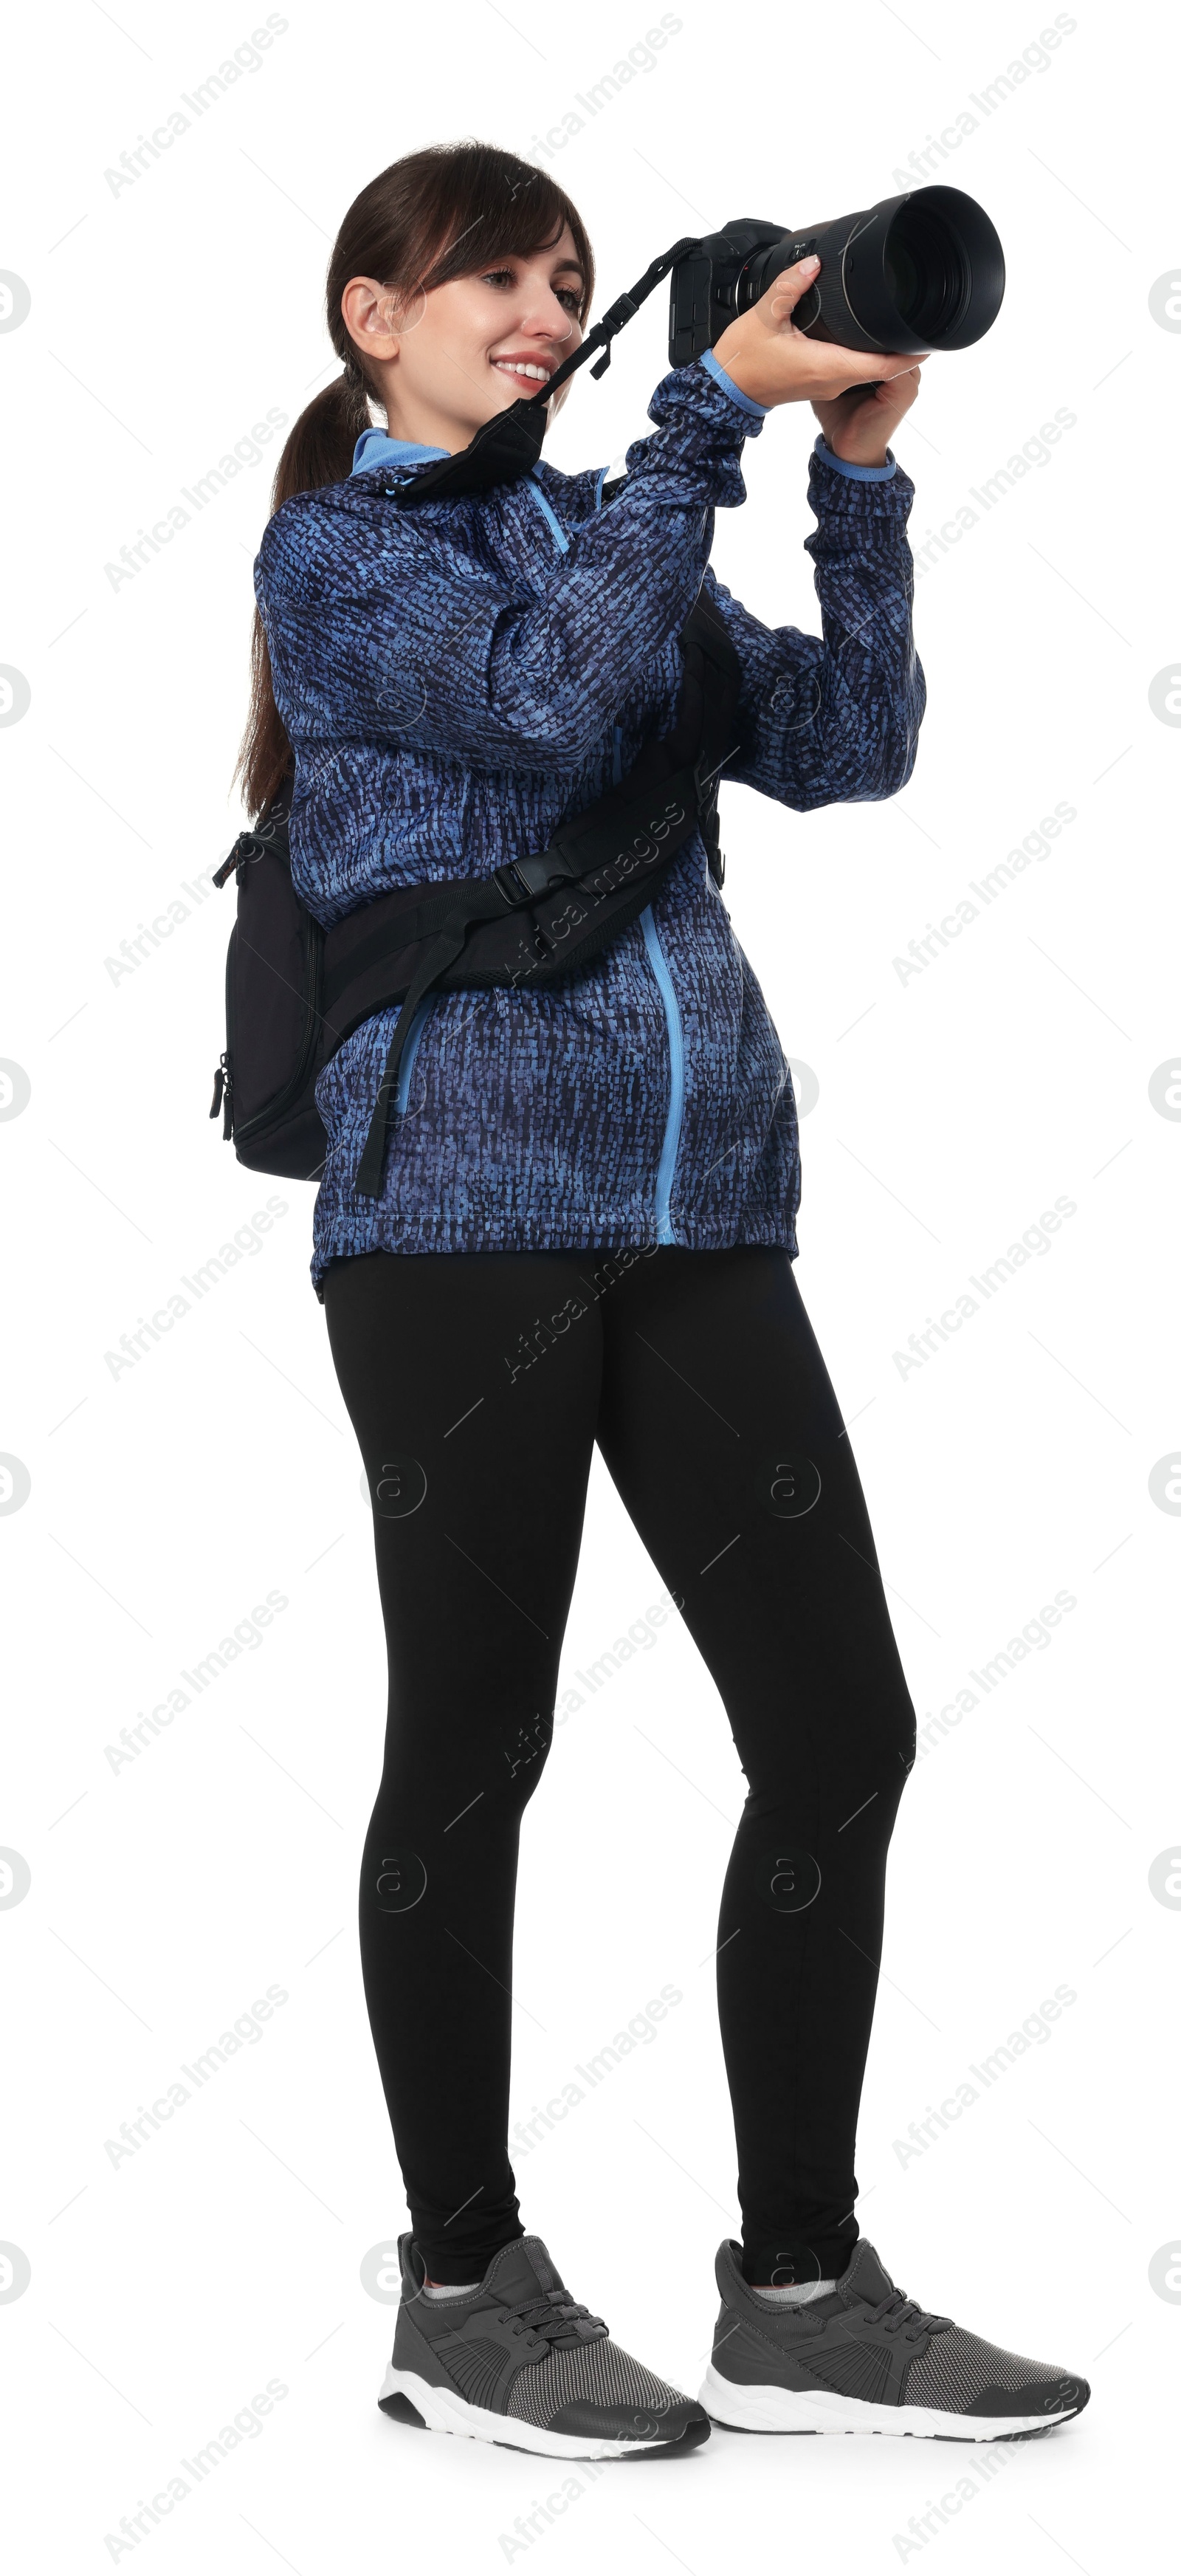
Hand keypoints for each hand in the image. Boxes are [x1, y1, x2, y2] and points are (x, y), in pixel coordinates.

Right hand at [712, 254, 927, 462]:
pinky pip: (852, 370)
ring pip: (867, 370)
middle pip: (882, 368)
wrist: (726, 391)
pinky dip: (865, 355)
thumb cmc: (743, 361)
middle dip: (901, 348)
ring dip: (883, 352)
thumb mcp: (765, 315)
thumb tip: (814, 263)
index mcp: (827, 365)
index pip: (883, 364)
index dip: (910, 352)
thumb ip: (791, 284)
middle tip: (914, 320)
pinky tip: (863, 334)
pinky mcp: (819, 384)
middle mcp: (832, 380)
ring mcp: (827, 385)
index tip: (928, 338)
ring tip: (894, 324)